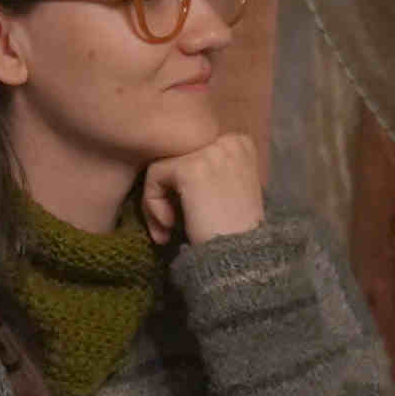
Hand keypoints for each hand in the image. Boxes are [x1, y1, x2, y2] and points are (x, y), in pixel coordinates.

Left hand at [141, 132, 264, 244]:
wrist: (241, 255)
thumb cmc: (235, 231)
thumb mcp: (230, 188)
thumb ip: (209, 170)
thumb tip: (172, 168)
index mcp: (240, 142)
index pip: (193, 151)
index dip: (183, 184)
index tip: (185, 214)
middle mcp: (227, 139)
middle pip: (176, 155)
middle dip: (167, 191)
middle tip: (169, 226)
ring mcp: (208, 151)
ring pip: (162, 165)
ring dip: (157, 200)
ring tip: (167, 229)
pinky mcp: (189, 168)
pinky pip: (154, 176)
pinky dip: (153, 204)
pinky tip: (170, 226)